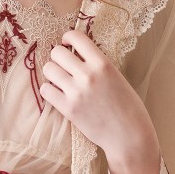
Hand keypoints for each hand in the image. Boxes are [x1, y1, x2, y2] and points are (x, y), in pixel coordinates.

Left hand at [39, 29, 159, 173]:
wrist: (129, 135)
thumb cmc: (127, 106)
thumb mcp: (117, 76)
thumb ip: (97, 64)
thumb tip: (76, 53)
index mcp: (103, 63)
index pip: (76, 37)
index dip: (68, 38)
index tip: (68, 45)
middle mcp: (88, 75)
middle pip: (57, 52)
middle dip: (59, 57)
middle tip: (65, 66)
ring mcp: (76, 92)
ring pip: (49, 69)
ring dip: (53, 73)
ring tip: (61, 81)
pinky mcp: (68, 108)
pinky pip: (45, 90)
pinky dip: (49, 90)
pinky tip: (58, 94)